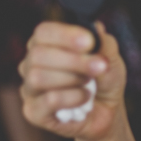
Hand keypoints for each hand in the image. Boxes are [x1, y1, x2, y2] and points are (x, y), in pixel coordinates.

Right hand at [18, 21, 127, 140]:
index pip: (43, 32)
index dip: (65, 35)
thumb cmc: (103, 80)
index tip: (89, 42)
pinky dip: (73, 98)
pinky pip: (48, 101)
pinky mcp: (33, 112)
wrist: (108, 112)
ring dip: (72, 79)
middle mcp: (31, 63)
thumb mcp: (110, 58)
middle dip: (74, 60)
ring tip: (89, 83)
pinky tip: (84, 97)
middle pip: (38, 54)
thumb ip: (103, 43)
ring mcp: (29, 88)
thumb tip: (95, 28)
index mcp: (46, 43)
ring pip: (38, 77)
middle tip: (99, 66)